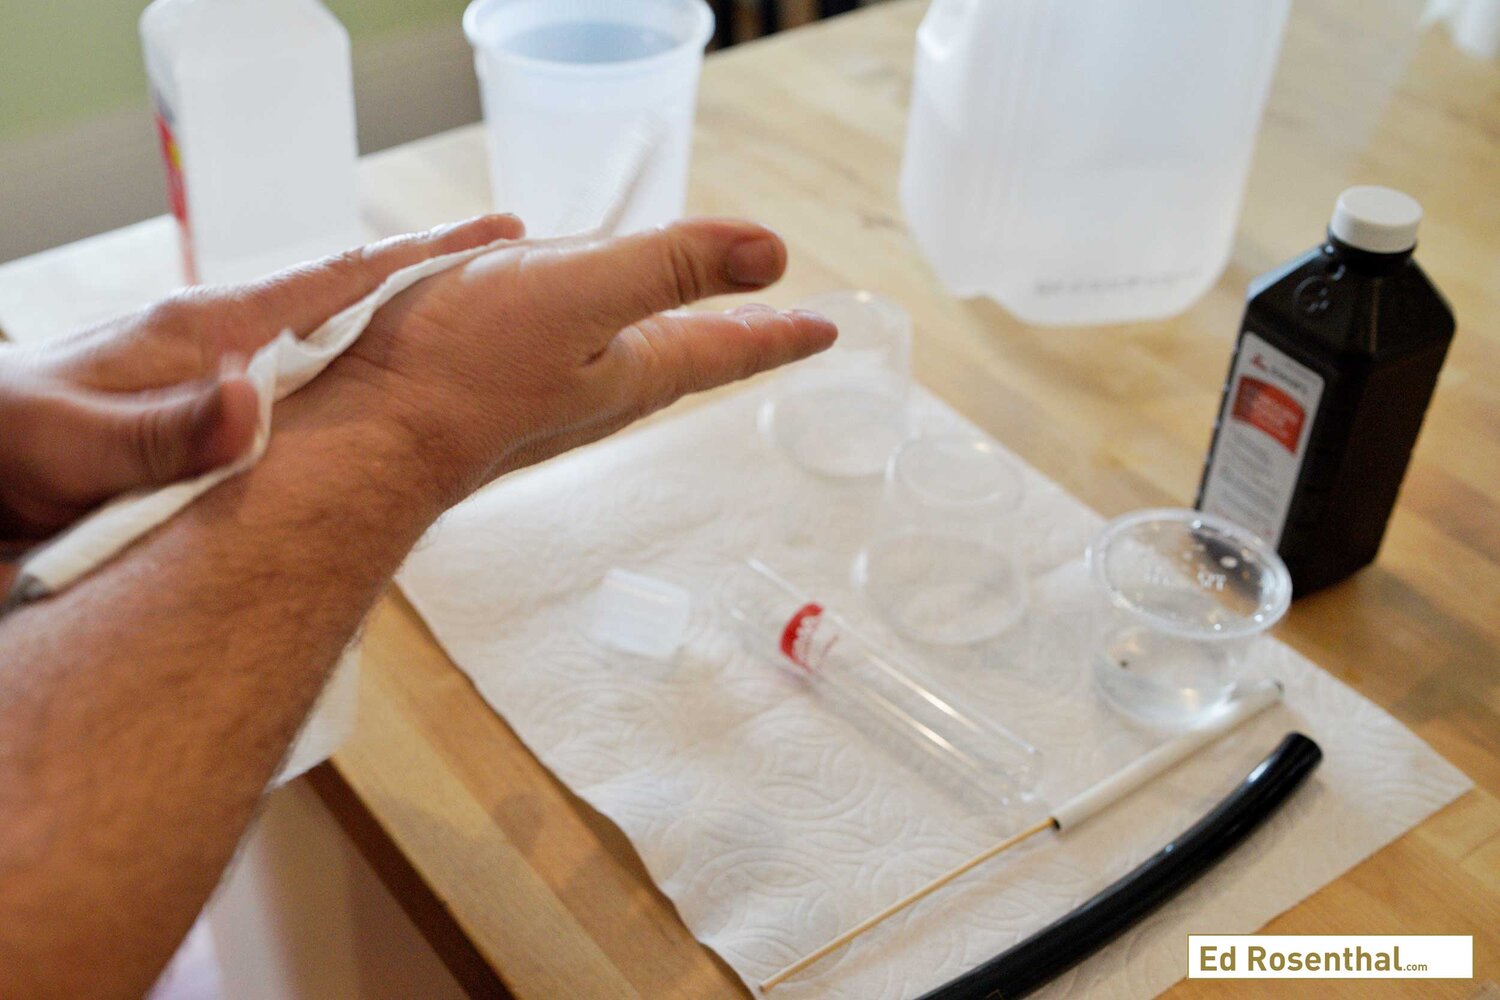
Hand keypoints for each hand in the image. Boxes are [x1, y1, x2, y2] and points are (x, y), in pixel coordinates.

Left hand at [0, 215, 525, 553]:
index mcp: (207, 332)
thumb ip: (158, 430)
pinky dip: (359, 383)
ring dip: (401, 337)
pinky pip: (309, 391)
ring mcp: (220, 378)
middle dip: (433, 288)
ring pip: (335, 349)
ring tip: (474, 341)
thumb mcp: (71, 445)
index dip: (419, 259)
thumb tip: (252, 402)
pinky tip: (385, 405)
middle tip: (514, 279)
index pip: (333, 281)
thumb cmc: (1, 449)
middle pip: (351, 304)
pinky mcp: (210, 416)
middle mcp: (226, 345)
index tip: (496, 236)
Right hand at [319, 217, 836, 506]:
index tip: (827, 328)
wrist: (361, 437)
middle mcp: (600, 389)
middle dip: (733, 337)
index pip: (728, 347)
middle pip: (685, 354)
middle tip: (774, 330)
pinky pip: (562, 346)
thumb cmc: (462, 365)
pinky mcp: (495, 390)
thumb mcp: (577, 293)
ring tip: (691, 322)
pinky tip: (564, 317)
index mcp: (634, 367)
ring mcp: (547, 396)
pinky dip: (586, 322)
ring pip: (624, 353)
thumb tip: (772, 253)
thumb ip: (668, 266)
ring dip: (667, 331)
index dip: (779, 330)